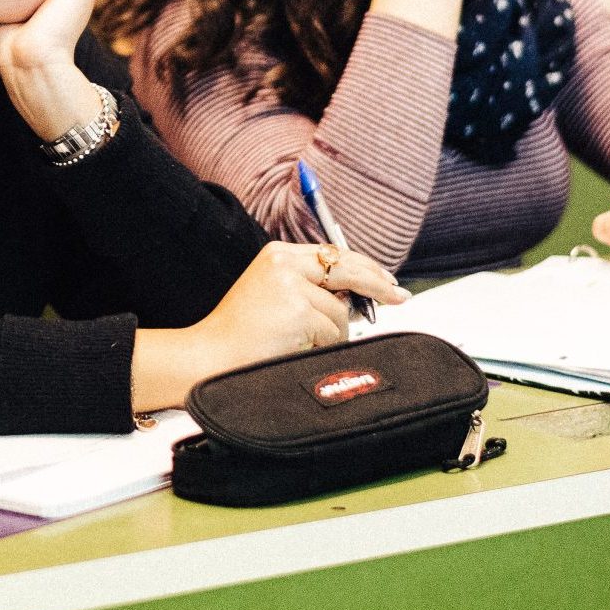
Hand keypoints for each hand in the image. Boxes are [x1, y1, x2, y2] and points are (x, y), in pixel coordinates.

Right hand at [198, 241, 407, 360]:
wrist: (210, 356)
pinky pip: (333, 333)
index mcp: (278, 253)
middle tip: (399, 296)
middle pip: (348, 268)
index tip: (386, 279)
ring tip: (300, 343)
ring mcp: (292, 286)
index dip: (365, 267)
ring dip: (332, 334)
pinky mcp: (298, 311)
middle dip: (377, 285)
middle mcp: (285, 262)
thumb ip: (309, 287)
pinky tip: (295, 348)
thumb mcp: (273, 294)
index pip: (334, 253)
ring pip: (341, 312)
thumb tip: (357, 297)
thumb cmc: (241, 334)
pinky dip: (322, 347)